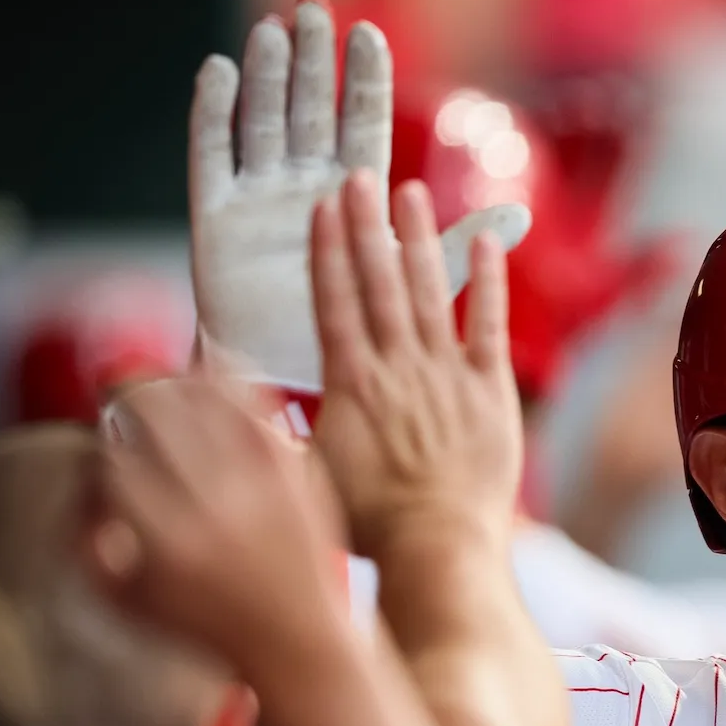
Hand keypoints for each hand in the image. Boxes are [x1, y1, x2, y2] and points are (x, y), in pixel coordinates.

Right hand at [92, 376, 347, 678]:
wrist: (300, 636)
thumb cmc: (213, 623)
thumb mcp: (127, 599)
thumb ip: (87, 540)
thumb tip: (83, 480)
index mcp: (163, 537)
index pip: (110, 456)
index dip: (97, 441)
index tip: (101, 441)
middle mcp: (211, 501)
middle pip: (150, 411)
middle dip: (125, 395)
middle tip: (119, 393)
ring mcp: (258, 479)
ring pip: (199, 395)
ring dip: (169, 379)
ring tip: (158, 380)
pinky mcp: (293, 465)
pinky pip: (252, 400)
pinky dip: (224, 377)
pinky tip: (210, 372)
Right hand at [190, 3, 530, 395]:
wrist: (309, 392)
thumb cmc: (368, 345)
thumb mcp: (416, 287)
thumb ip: (456, 245)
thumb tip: (520, 217)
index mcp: (356, 203)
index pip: (362, 129)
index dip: (364, 84)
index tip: (370, 34)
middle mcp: (306, 191)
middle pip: (312, 114)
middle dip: (315, 64)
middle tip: (316, 10)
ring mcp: (260, 201)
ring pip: (265, 123)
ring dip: (269, 77)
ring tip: (275, 29)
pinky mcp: (216, 221)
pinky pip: (212, 160)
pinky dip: (214, 116)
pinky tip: (220, 71)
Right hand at [311, 171, 520, 561]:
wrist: (438, 549)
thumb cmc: (369, 526)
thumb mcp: (304, 477)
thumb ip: (275, 431)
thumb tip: (235, 402)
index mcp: (351, 386)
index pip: (334, 304)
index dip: (328, 253)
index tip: (322, 209)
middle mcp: (397, 369)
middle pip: (379, 285)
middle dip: (367, 227)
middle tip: (360, 176)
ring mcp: (447, 376)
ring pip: (430, 294)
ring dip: (421, 239)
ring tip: (412, 191)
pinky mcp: (491, 392)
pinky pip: (489, 326)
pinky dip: (488, 282)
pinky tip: (486, 241)